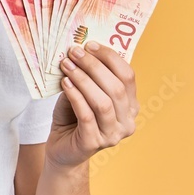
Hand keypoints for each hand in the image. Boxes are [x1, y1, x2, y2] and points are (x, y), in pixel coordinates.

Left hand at [45, 41, 138, 169]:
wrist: (62, 149)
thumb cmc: (73, 118)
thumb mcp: (82, 92)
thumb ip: (87, 76)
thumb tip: (79, 51)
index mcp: (131, 106)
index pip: (128, 76)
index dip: (110, 58)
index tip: (90, 45)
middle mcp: (127, 121)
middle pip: (116, 88)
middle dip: (94, 66)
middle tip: (74, 53)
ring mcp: (113, 135)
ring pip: (103, 102)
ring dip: (84, 80)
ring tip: (67, 66)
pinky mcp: (94, 143)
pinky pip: (86, 115)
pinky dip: (75, 96)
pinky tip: (65, 84)